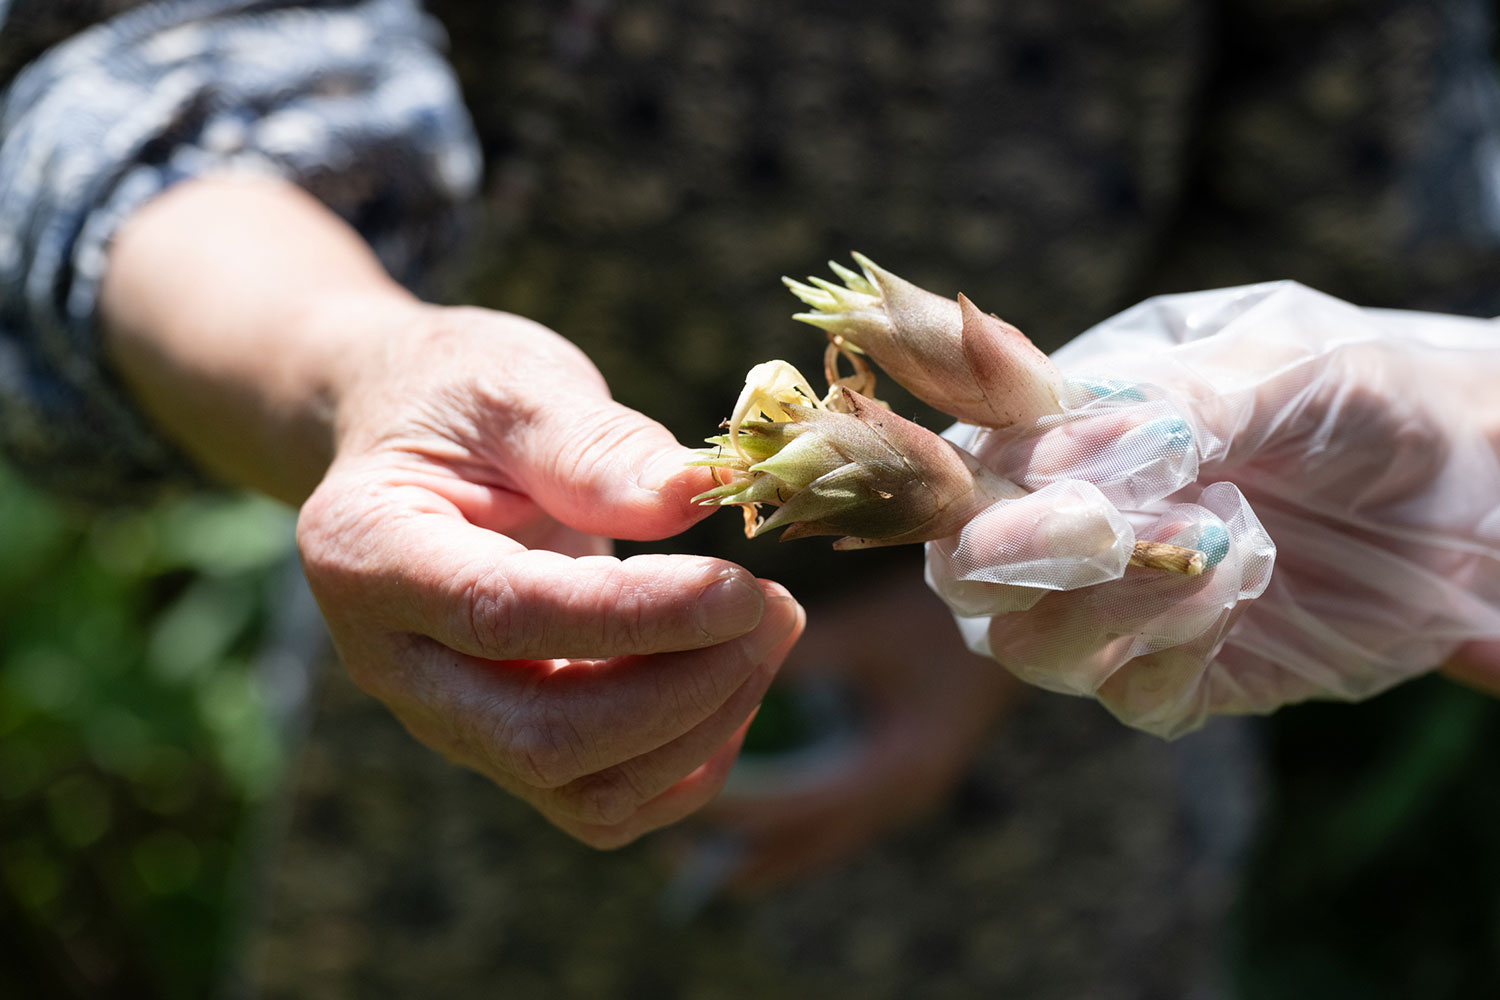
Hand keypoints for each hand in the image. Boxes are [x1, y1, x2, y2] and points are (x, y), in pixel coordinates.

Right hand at [100, 176, 805, 846]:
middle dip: (682, 689)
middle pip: (542, 738)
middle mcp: (395, 663)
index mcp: (367, 556)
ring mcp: (448, 719)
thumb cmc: (460, 399)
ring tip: (772, 625)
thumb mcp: (517, 387)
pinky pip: (603, 801)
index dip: (638, 617)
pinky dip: (686, 760)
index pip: (507, 617)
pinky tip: (732, 678)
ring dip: (700, 726)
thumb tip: (699, 495)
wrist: (413, 440)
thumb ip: (596, 446)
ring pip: (582, 788)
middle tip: (775, 606)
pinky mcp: (505, 744)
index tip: (743, 588)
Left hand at [677, 572, 1023, 890]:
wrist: (1019, 613)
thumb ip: (806, 654)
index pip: (806, 806)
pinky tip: (762, 812)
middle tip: (679, 854)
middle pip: (813, 841)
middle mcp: (901, 793)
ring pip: (826, 836)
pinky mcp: (900, 775)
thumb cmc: (942, 618)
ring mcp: (903, 790)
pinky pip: (838, 815)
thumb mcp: (871, 631)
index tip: (688, 799)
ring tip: (706, 851)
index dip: (745, 808)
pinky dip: (796, 820)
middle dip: (750, 850)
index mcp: (900, 768)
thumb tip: (724, 666)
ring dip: (772, 845)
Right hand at [927, 282, 1499, 735]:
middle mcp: (1073, 521)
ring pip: (1031, 647)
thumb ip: (1176, 399)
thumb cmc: (1364, 387)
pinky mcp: (1186, 674)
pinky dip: (1173, 649)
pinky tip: (1240, 590)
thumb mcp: (1280, 358)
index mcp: (1067, 425)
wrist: (1478, 472)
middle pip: (967, 572)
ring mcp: (1123, 606)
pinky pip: (1134, 696)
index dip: (972, 470)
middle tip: (1105, 529)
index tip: (1042, 460)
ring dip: (1110, 604)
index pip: (968, 459)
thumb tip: (1067, 456)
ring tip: (1216, 546)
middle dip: (1021, 554)